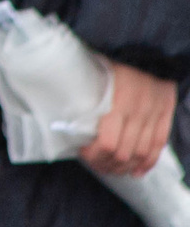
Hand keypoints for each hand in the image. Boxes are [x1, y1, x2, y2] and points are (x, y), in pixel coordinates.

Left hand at [81, 62, 178, 179]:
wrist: (149, 54)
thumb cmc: (112, 64)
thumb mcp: (95, 76)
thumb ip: (84, 95)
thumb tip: (60, 116)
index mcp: (117, 100)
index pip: (107, 141)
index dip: (94, 154)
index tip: (83, 153)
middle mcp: (139, 110)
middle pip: (123, 152)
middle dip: (107, 164)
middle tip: (96, 165)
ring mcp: (155, 115)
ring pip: (140, 153)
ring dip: (124, 167)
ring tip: (112, 170)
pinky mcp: (166, 117)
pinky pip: (158, 146)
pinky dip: (147, 163)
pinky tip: (136, 172)